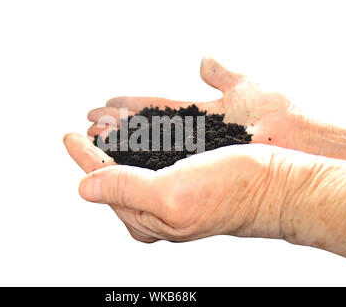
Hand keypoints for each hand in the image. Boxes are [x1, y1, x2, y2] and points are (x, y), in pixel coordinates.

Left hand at [63, 133, 283, 242]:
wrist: (276, 185)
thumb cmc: (231, 192)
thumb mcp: (170, 193)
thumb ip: (125, 188)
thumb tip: (85, 186)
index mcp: (147, 219)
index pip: (104, 183)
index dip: (85, 158)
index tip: (69, 136)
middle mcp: (157, 211)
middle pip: (116, 176)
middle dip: (99, 151)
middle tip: (87, 127)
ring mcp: (172, 195)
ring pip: (134, 166)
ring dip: (118, 145)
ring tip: (105, 126)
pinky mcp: (188, 180)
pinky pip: (155, 159)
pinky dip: (142, 144)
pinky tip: (138, 133)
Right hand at [87, 56, 299, 147]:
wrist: (299, 141)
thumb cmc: (278, 114)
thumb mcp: (245, 87)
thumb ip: (221, 74)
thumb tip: (203, 60)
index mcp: (199, 118)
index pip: (153, 110)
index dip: (128, 108)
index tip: (102, 106)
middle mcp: (193, 141)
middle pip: (145, 132)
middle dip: (115, 129)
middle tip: (87, 128)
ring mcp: (194, 158)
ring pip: (146, 150)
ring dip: (118, 146)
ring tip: (91, 142)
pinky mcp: (197, 172)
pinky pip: (158, 165)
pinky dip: (134, 163)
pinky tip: (113, 165)